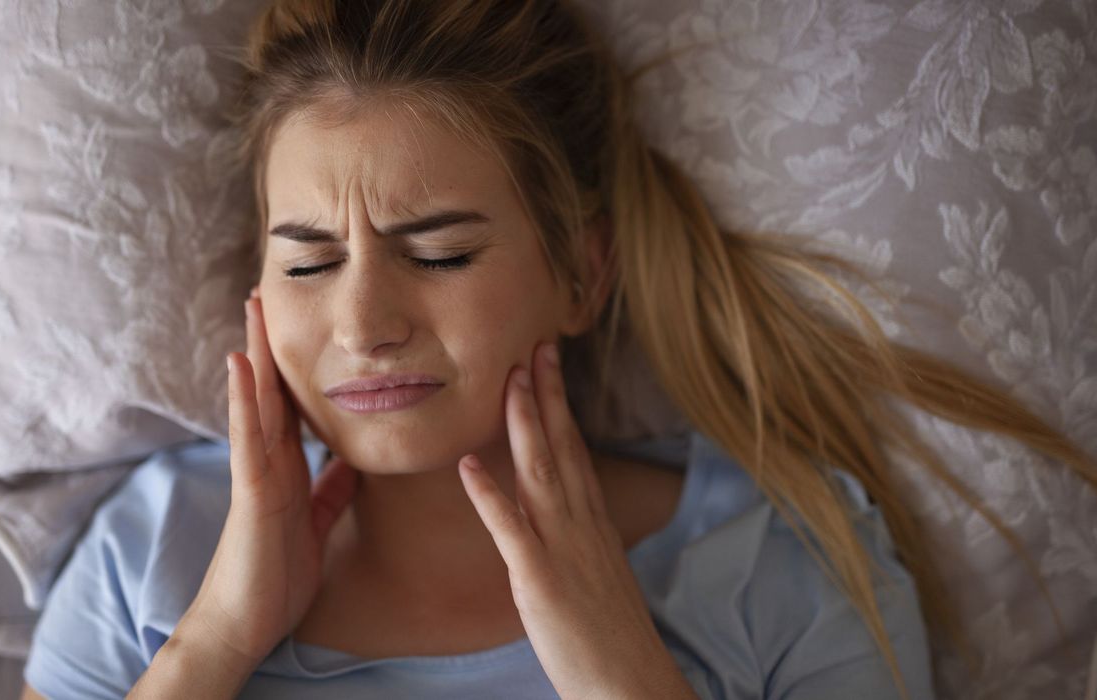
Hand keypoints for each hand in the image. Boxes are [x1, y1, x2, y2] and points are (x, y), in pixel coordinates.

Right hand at [184, 288, 356, 668]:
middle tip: (269, 293)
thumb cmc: (277, 576)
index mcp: (286, 469)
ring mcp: (255, 473)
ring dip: (256, 353)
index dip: (296, 366)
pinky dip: (245, 400)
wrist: (248, 622)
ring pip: (256, 403)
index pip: (292, 405)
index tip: (302, 324)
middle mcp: (268, 462)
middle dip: (271, 344)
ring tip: (254, 307)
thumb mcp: (316, 524)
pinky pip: (249, 438)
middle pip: (271, 392)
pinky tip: (242, 364)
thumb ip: (329, 491)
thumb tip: (351, 463)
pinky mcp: (250, 492)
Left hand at [457, 342, 696, 698]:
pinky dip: (488, 494)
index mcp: (593, 522)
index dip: (560, 404)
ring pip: (540, 472)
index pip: (575, 449)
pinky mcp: (539, 579)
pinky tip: (467, 465)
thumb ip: (579, 537)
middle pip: (561, 446)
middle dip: (545, 394)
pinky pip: (510, 529)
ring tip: (507, 380)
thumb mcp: (599, 572)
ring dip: (522, 423)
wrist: (629, 683)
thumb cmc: (610, 635)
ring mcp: (562, 549)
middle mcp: (581, 525)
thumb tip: (565, 514)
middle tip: (533, 345)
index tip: (548, 364)